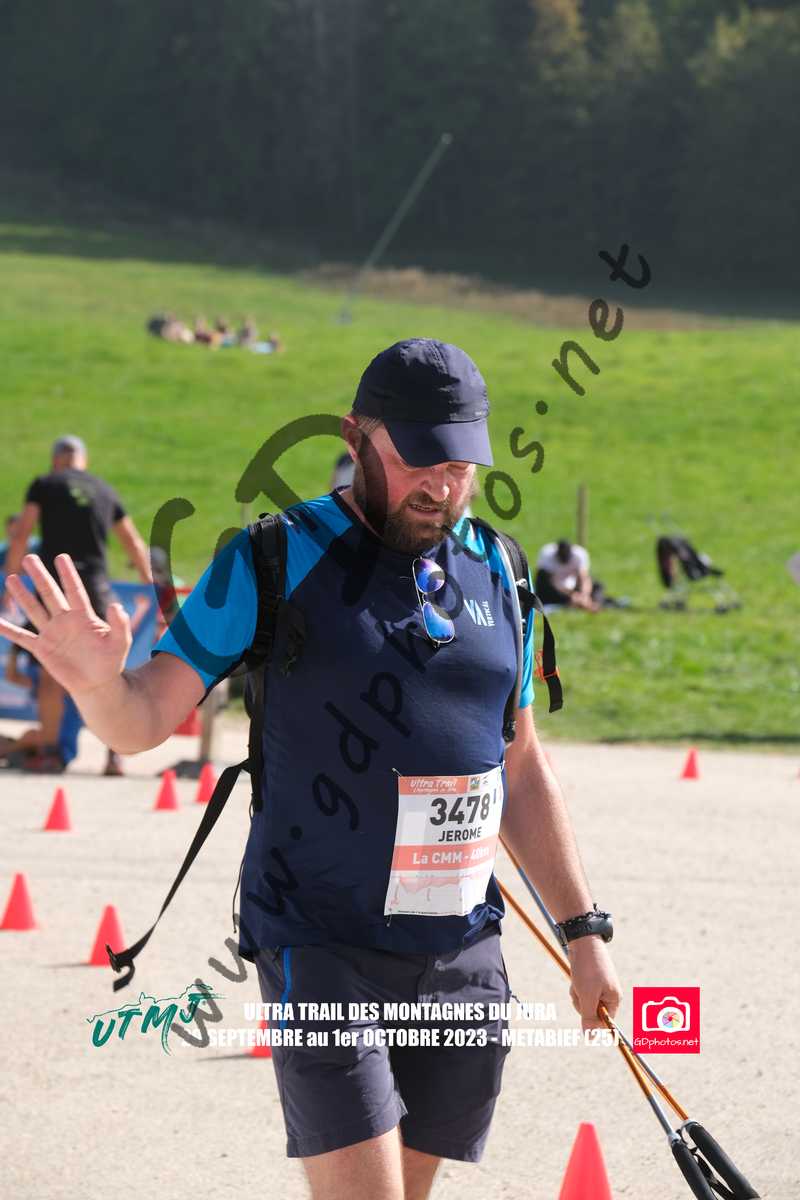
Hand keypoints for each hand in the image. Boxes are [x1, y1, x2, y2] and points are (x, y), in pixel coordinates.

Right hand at [0, 554, 131, 696]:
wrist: (97, 683)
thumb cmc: (111, 661)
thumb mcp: (120, 642)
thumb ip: (120, 624)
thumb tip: (117, 605)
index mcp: (84, 616)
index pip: (75, 591)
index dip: (68, 574)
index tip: (61, 557)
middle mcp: (65, 620)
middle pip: (50, 594)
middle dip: (40, 576)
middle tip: (29, 557)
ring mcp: (52, 633)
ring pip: (34, 610)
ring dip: (22, 595)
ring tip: (11, 578)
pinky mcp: (42, 649)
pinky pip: (22, 637)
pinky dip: (8, 630)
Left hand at [567, 936, 621, 1031]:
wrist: (582, 941)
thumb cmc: (587, 969)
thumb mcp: (587, 996)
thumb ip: (589, 1017)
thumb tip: (591, 1039)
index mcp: (614, 999)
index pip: (604, 1021)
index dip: (591, 1017)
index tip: (584, 1004)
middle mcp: (610, 993)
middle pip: (592, 1011)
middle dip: (581, 1002)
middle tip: (581, 988)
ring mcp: (600, 986)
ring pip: (584, 1001)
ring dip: (577, 993)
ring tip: (578, 979)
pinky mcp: (591, 979)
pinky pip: (581, 990)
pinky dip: (576, 985)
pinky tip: (576, 975)